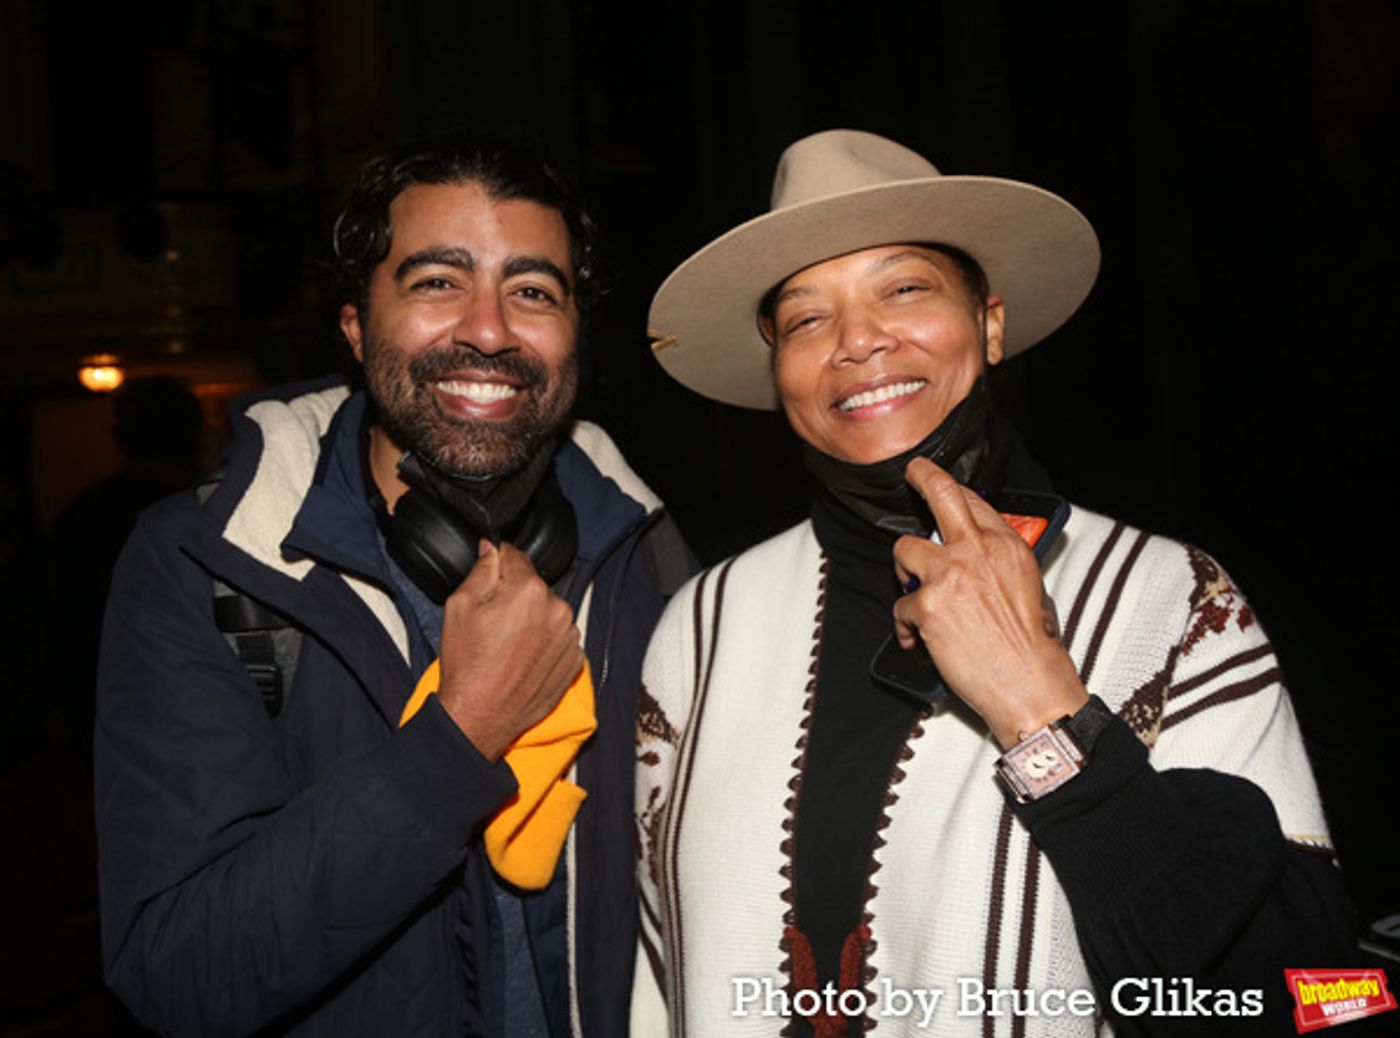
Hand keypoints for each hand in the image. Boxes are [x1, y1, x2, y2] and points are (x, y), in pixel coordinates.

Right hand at [435, 541, 584, 760]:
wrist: (480, 715)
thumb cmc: (468, 667)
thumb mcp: (460, 607)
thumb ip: (481, 571)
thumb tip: (491, 550)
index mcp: (529, 591)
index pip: (517, 557)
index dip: (499, 561)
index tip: (491, 570)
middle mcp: (557, 610)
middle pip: (534, 587)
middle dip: (515, 595)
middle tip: (492, 620)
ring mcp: (569, 637)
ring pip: (548, 612)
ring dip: (532, 619)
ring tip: (507, 644)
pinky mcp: (573, 660)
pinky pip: (559, 638)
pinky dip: (544, 642)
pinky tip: (521, 657)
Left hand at [892, 458, 1086, 747]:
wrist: (1030, 683)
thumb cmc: (1032, 645)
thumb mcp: (1030, 587)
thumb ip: (999, 562)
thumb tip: (975, 555)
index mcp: (1006, 546)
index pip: (971, 500)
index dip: (949, 488)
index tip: (936, 481)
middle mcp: (976, 552)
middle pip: (940, 494)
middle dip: (921, 477)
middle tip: (911, 474)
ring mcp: (949, 575)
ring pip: (904, 550)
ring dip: (903, 572)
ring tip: (914, 594)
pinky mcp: (927, 605)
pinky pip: (900, 607)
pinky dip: (906, 627)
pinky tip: (920, 641)